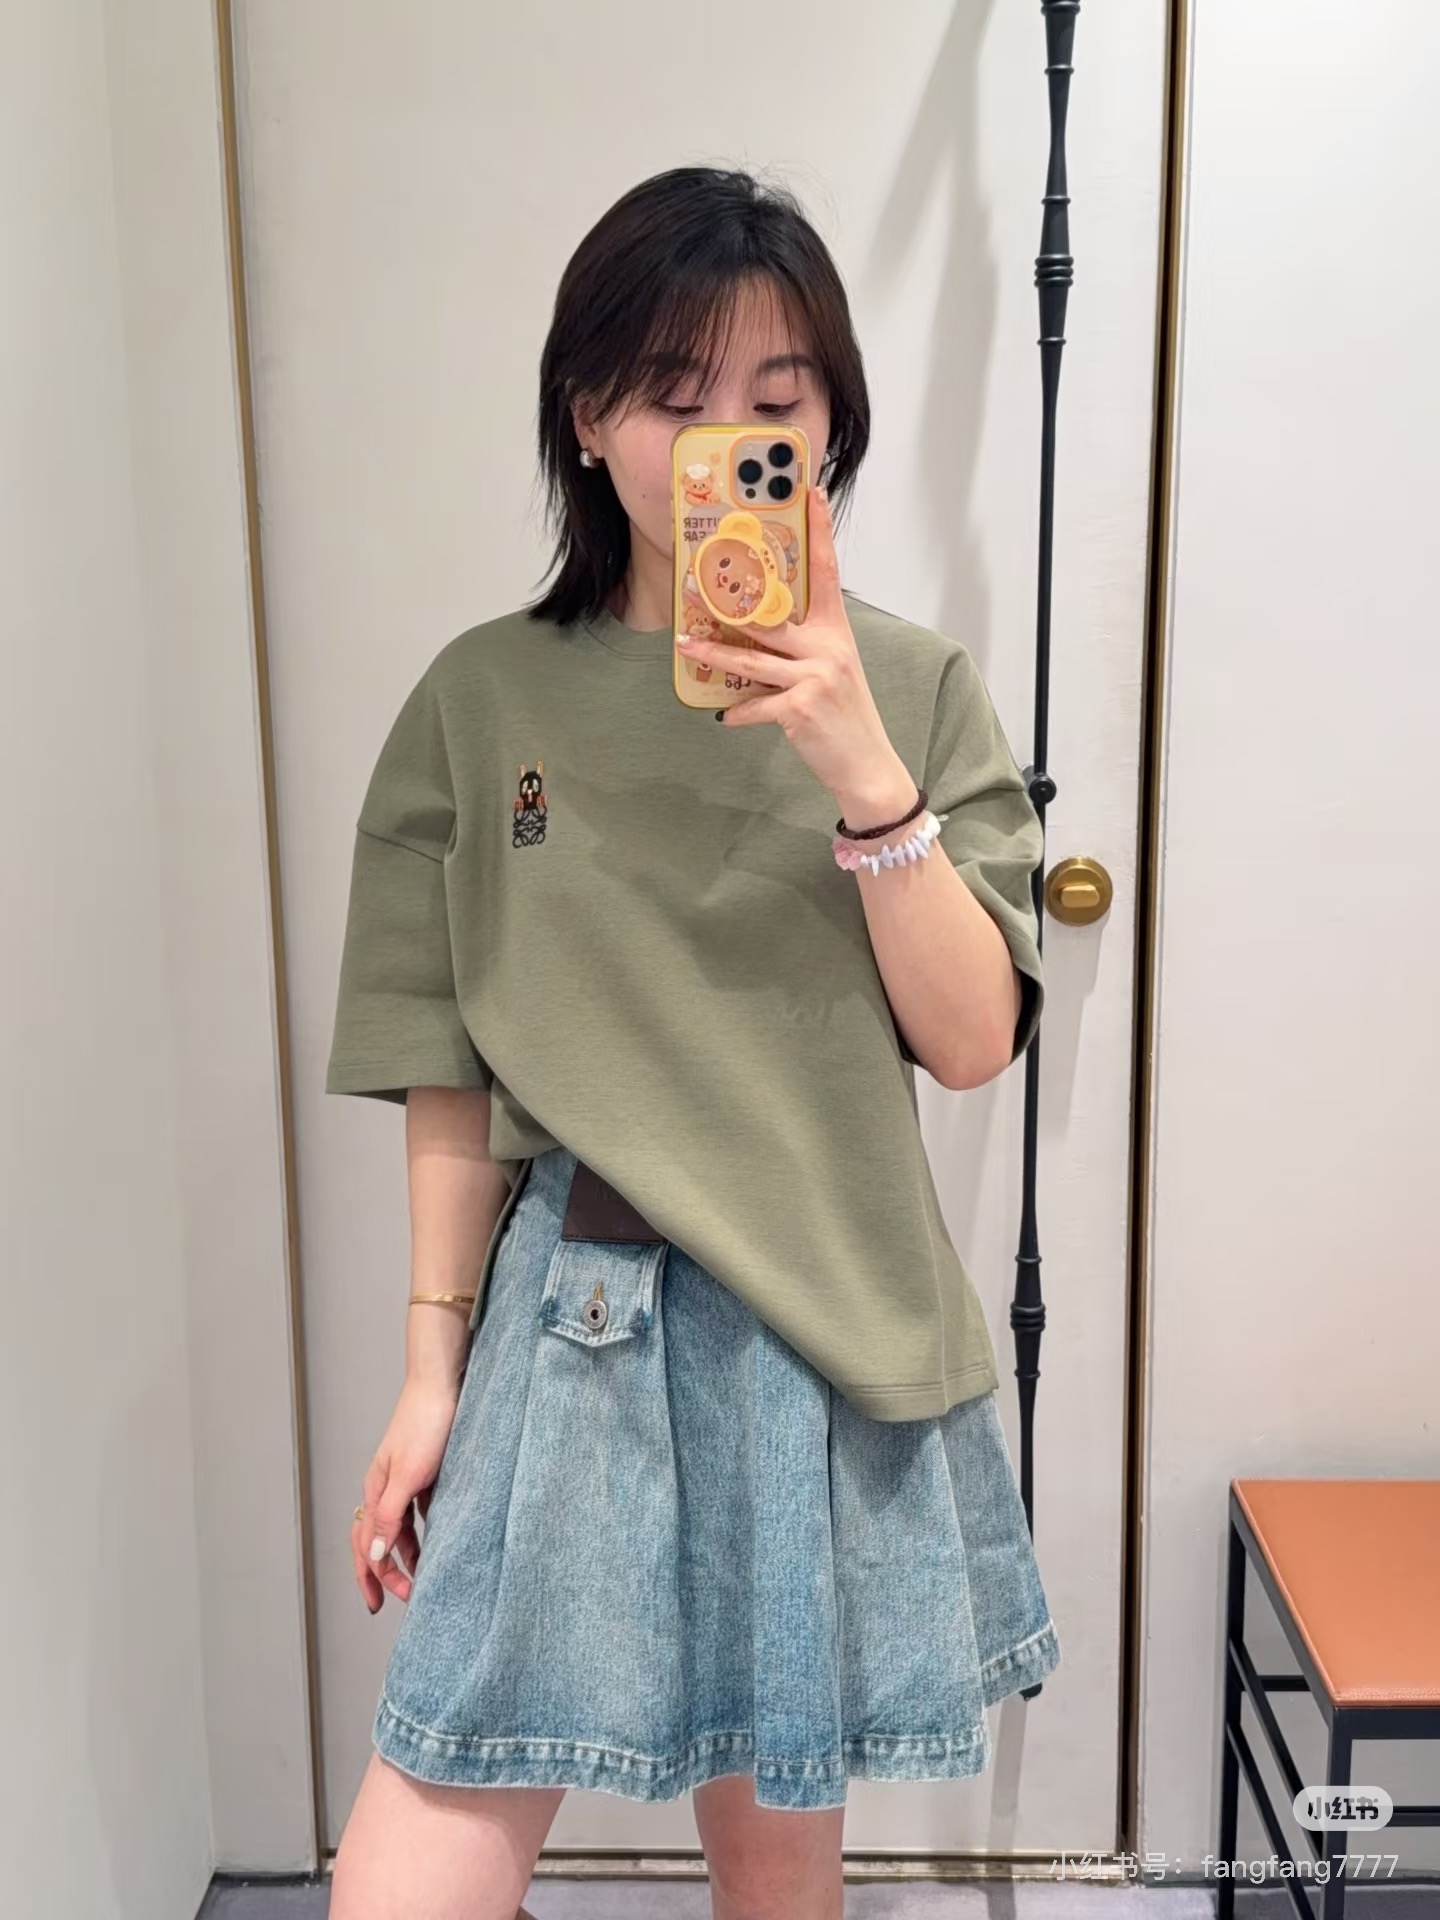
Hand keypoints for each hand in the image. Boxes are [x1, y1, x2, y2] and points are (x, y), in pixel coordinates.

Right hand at [351, 1376, 459, 1612]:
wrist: (442, 1385)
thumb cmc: (426, 1424)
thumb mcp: (408, 1477)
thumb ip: (389, 1516)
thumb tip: (371, 1554)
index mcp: (375, 1491)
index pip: (365, 1546)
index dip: (371, 1578)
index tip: (380, 1605)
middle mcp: (385, 1488)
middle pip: (373, 1540)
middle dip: (380, 1573)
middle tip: (395, 1600)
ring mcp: (404, 1480)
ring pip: (397, 1528)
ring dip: (404, 1555)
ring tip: (419, 1578)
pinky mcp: (425, 1472)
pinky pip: (416, 1512)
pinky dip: (421, 1533)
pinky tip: (434, 1541)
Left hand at [676, 485, 897, 799]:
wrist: (867, 764)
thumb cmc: (847, 717)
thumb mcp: (834, 671)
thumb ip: (805, 648)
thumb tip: (760, 635)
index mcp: (836, 632)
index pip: (827, 572)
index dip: (820, 531)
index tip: (810, 494)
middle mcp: (827, 648)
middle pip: (770, 617)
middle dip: (729, 604)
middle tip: (695, 586)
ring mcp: (815, 676)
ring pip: (752, 659)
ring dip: (714, 653)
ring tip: (686, 644)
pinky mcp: (800, 708)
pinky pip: (755, 704)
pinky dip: (738, 712)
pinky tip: (724, 716)